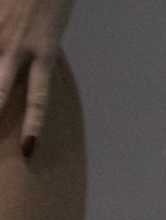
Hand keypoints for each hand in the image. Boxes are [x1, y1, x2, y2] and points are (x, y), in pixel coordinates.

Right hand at [0, 0, 71, 155]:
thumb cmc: (53, 0)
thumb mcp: (51, 32)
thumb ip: (36, 54)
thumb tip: (19, 73)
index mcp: (45, 54)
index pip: (38, 99)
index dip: (33, 126)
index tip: (28, 150)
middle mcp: (18, 48)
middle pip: (0, 90)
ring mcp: (0, 33)